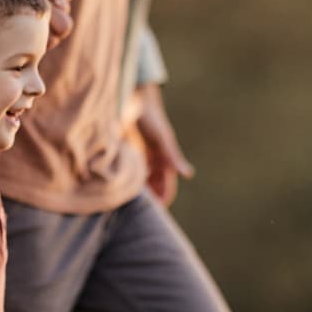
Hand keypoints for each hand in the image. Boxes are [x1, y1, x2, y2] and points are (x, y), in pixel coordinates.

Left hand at [124, 83, 193, 205]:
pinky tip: (122, 186)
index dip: (164, 198)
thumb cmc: (152, 118)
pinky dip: (130, 178)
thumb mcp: (162, 138)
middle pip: (155, 185)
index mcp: (165, 158)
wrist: (137, 99)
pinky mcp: (133, 150)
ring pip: (144, 179)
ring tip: (130, 203)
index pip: (167, 184)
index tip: (158, 212)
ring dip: (141, 190)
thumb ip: (173, 156)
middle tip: (141, 212)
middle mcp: (156, 159)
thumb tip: (189, 174)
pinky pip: (134, 170)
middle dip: (152, 198)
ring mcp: (144, 155)